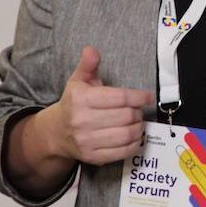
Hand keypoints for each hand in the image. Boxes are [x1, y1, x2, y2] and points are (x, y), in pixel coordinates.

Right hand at [36, 46, 153, 165]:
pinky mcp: (92, 157)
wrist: (56, 133)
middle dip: (138, 112)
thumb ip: (88, 65)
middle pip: (126, 116)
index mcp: (81, 99)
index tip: (149, 97)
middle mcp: (82, 121)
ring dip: (139, 128)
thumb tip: (91, 49)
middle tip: (138, 110)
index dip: (139, 96)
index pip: (119, 97)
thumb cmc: (74, 103)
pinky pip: (122, 151)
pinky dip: (134, 144)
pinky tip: (134, 136)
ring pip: (126, 134)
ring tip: (137, 122)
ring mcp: (87, 141)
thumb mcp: (78, 81)